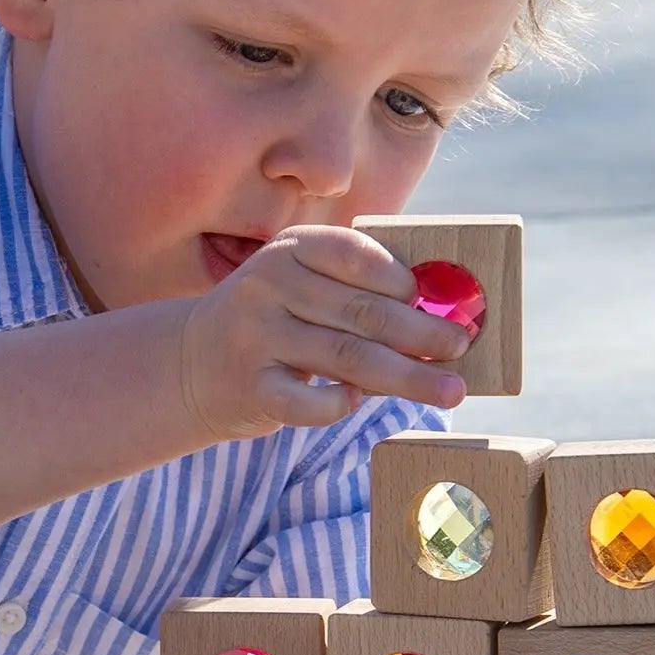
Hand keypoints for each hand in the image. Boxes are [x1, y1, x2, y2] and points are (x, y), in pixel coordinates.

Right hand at [179, 224, 469, 437]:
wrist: (193, 364)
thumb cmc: (275, 324)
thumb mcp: (303, 288)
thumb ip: (356, 293)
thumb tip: (440, 317)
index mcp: (291, 249)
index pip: (357, 257)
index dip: (406, 283)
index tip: (447, 306)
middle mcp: (269, 285)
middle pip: (362, 313)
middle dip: (422, 334)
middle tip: (461, 348)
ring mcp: (255, 336)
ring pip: (346, 358)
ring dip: (407, 376)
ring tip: (450, 389)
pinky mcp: (249, 385)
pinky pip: (304, 402)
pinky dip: (335, 405)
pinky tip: (356, 403)